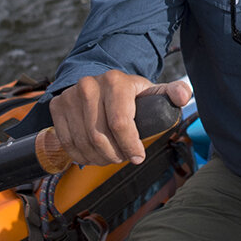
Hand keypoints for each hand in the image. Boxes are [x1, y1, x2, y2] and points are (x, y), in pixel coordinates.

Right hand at [50, 72, 191, 167]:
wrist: (100, 85)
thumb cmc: (130, 94)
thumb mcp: (153, 92)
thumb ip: (173, 93)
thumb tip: (183, 95)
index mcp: (116, 82)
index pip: (120, 123)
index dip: (130, 146)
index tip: (138, 157)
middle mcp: (90, 86)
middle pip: (99, 136)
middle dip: (114, 155)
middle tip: (122, 158)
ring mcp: (70, 95)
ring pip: (82, 142)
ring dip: (97, 158)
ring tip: (109, 157)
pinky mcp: (58, 106)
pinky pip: (66, 141)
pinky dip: (80, 155)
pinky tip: (91, 155)